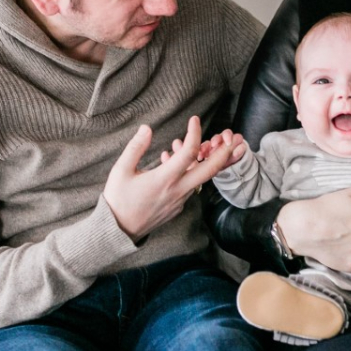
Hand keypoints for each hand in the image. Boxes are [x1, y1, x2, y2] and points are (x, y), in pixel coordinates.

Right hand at [105, 116, 235, 239]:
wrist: (118, 231)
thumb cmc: (118, 200)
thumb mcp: (121, 171)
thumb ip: (136, 147)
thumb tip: (147, 128)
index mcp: (164, 179)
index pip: (189, 152)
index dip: (195, 133)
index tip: (194, 120)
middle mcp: (177, 190)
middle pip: (210, 170)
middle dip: (224, 153)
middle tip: (232, 139)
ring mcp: (180, 201)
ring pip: (201, 179)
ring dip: (206, 162)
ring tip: (202, 146)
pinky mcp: (177, 208)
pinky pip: (190, 187)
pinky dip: (191, 173)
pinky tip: (177, 164)